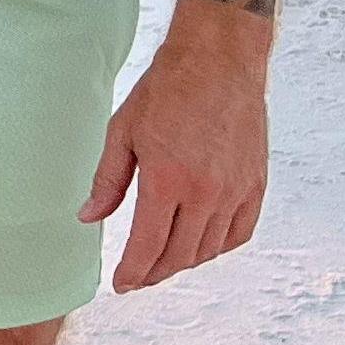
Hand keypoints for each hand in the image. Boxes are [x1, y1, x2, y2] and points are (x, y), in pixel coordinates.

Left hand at [84, 0, 272, 289]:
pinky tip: (200, 245)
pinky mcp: (256, 183)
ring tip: (162, 261)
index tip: (121, 284)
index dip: (132, 272)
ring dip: (184, 262)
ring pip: (209, 249)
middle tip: (137, 277)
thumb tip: (88, 218)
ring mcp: (235, 190)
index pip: (148, 246)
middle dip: (154, 272)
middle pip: (179, 255)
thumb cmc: (165, 91)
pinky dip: (218, 246)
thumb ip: (107, 181)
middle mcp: (206, 192)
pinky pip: (239, 232)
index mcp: (167, 180)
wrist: (219, 60)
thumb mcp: (122, 132)